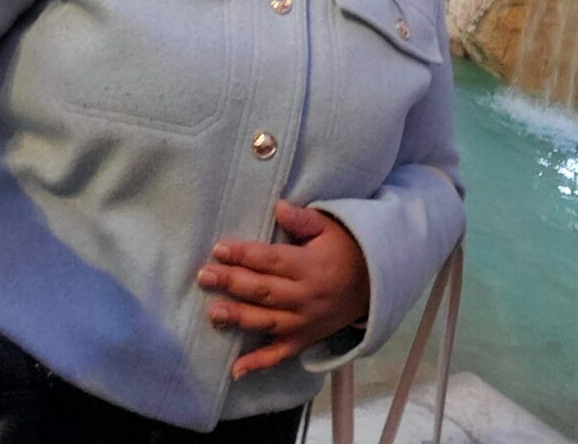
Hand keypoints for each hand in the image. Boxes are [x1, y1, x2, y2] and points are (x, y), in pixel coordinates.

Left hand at [197, 199, 369, 379]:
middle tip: (204, 276)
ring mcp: (305, 322)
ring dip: (239, 319)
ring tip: (213, 313)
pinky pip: (280, 355)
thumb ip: (303, 219)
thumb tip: (278, 207)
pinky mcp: (305, 340)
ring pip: (267, 322)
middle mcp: (306, 297)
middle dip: (232, 283)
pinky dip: (259, 364)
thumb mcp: (328, 227)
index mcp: (310, 266)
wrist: (372, 283)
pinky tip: (236, 370)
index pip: (272, 261)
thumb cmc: (344, 248)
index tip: (219, 249)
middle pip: (264, 291)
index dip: (244, 255)